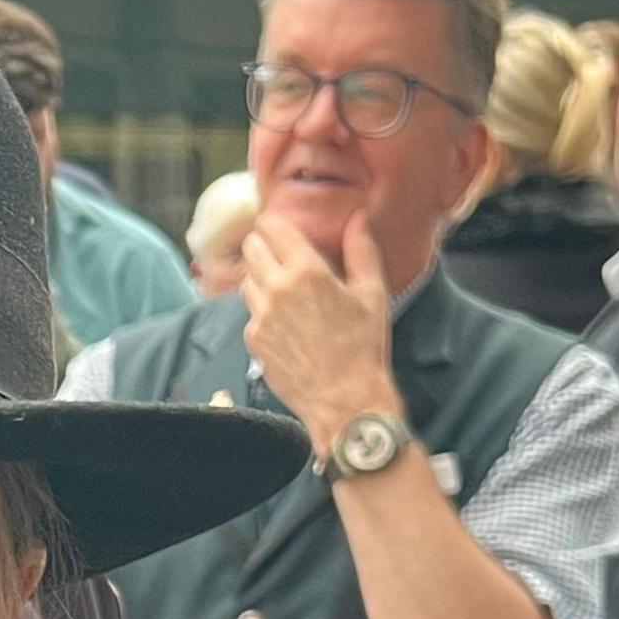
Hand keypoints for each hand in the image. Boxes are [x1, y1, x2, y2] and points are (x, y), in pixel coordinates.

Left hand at [238, 210, 403, 446]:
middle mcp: (276, 290)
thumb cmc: (364, 346)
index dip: (274, 222)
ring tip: (285, 289)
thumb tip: (357, 217)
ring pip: (247, 280)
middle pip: (251, 248)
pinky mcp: (253, 342)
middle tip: (282, 254)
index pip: (270, 226)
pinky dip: (262, 311)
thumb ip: (361, 249)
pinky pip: (250, 314)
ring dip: (261, 278)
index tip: (282, 226)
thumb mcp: (372, 293)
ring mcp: (260, 317)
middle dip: (264, 245)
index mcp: (306, 271)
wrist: (345, 401)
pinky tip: (285, 322)